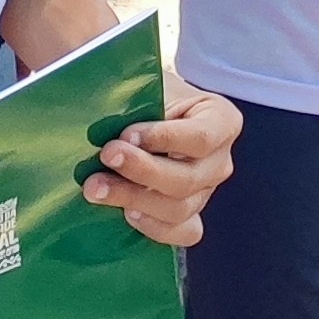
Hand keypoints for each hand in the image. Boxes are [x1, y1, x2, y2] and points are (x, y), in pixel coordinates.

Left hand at [81, 84, 238, 247]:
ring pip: (179, 208)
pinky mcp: (188, 217)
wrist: (148, 117)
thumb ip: (137, 96)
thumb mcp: (149, 85)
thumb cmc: (150, 97)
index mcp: (221, 121)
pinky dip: (152, 227)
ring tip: (97, 188)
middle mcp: (219, 161)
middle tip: (105, 157)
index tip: (125, 134)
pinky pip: (180, 233)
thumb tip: (105, 109)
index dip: (163, 139)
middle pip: (187, 178)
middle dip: (142, 170)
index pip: (201, 137)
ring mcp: (206, 193)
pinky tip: (124, 213)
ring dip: (134, 199)